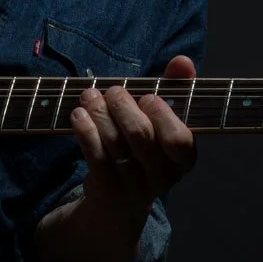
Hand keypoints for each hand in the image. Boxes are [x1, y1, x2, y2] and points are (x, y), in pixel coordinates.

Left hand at [69, 55, 197, 212]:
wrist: (120, 200)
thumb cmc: (146, 148)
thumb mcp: (163, 120)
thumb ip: (176, 88)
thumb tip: (182, 61)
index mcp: (183, 159)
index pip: (179, 139)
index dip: (163, 115)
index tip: (148, 97)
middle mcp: (162, 176)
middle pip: (140, 134)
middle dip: (123, 106)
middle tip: (113, 92)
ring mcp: (134, 185)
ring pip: (114, 142)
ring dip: (99, 112)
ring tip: (89, 96)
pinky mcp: (107, 189)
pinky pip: (95, 155)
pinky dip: (85, 130)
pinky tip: (78, 115)